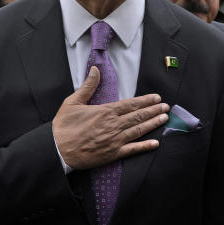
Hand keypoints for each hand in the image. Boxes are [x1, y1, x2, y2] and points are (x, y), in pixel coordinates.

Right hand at [52, 67, 167, 169]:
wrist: (57, 149)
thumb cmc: (64, 126)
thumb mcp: (73, 102)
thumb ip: (88, 86)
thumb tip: (95, 70)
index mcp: (105, 111)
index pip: (131, 104)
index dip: (145, 101)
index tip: (156, 97)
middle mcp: (113, 125)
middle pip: (138, 116)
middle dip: (154, 110)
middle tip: (165, 107)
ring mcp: (114, 140)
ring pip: (138, 130)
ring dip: (153, 124)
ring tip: (164, 118)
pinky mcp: (113, 154)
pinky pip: (133, 150)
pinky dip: (145, 146)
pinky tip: (155, 143)